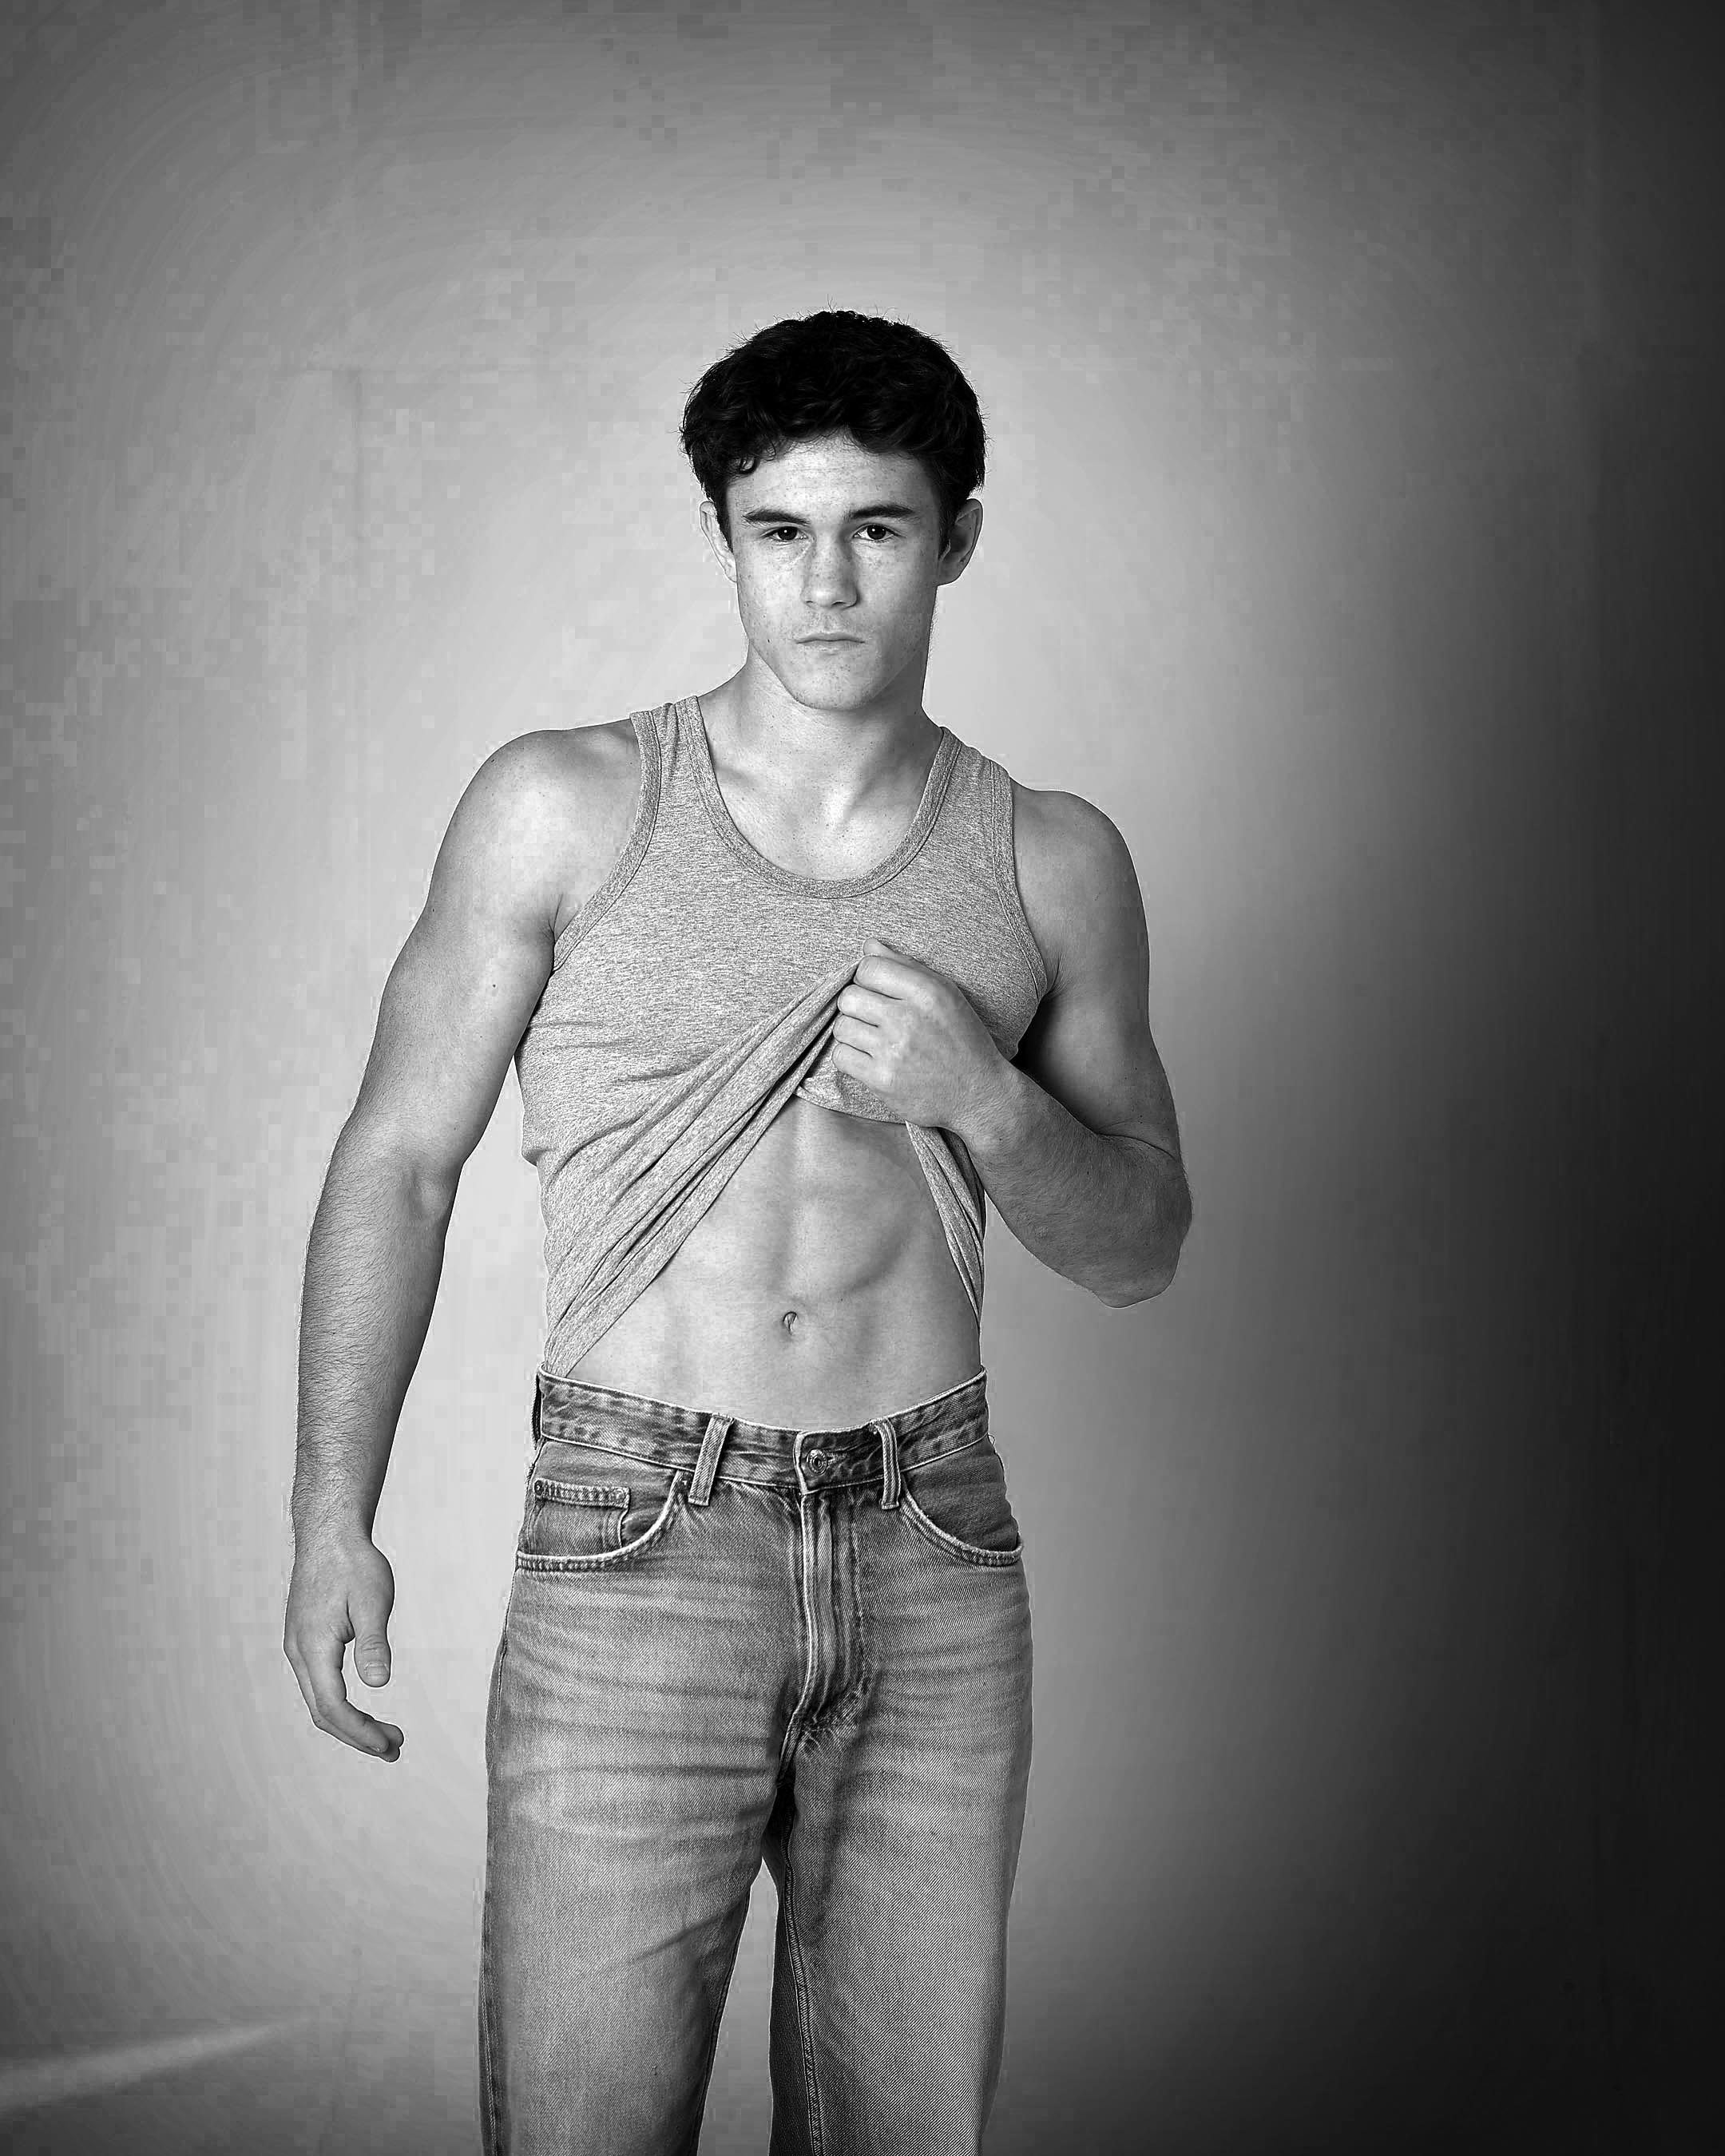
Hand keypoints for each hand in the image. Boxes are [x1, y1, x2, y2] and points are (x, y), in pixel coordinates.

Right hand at [284, 1530, 404, 1761]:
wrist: (328, 1534)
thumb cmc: (353, 1563)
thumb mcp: (372, 1600)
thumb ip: (373, 1643)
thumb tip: (378, 1684)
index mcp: (313, 1648)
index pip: (333, 1707)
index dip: (360, 1732)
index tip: (389, 1744)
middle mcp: (299, 1654)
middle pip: (323, 1712)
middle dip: (357, 1735)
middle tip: (394, 1748)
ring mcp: (299, 1648)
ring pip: (319, 1700)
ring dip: (350, 1723)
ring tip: (386, 1735)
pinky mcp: (305, 1641)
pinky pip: (319, 1685)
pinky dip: (340, 1704)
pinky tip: (363, 1708)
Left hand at [831, 938, 1009, 1134]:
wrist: (978, 1093)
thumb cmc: (961, 1039)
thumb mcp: (945, 994)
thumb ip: (905, 966)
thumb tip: (868, 945)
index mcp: (926, 992)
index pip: (869, 967)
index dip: (868, 978)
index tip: (878, 992)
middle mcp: (908, 1019)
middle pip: (849, 997)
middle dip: (857, 1005)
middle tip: (873, 1018)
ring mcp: (893, 1051)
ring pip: (842, 1027)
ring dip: (853, 1032)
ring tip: (873, 1039)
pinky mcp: (881, 1080)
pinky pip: (841, 1057)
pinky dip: (851, 1057)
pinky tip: (870, 1058)